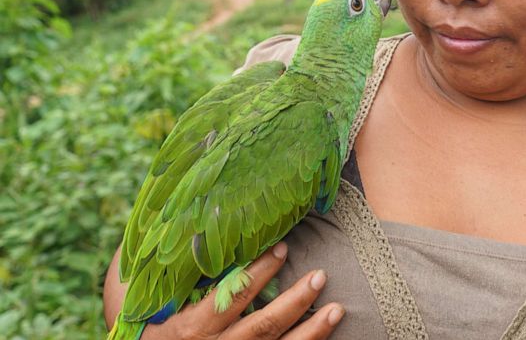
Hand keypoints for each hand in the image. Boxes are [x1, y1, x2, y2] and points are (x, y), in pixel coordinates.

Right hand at [140, 243, 343, 339]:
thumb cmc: (162, 328)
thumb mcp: (162, 305)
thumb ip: (184, 275)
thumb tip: (190, 223)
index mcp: (191, 328)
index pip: (230, 298)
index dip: (258, 274)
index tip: (282, 248)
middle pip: (262, 325)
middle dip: (294, 301)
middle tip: (320, 276)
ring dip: (312, 330)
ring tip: (337, 309)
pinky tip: (327, 331)